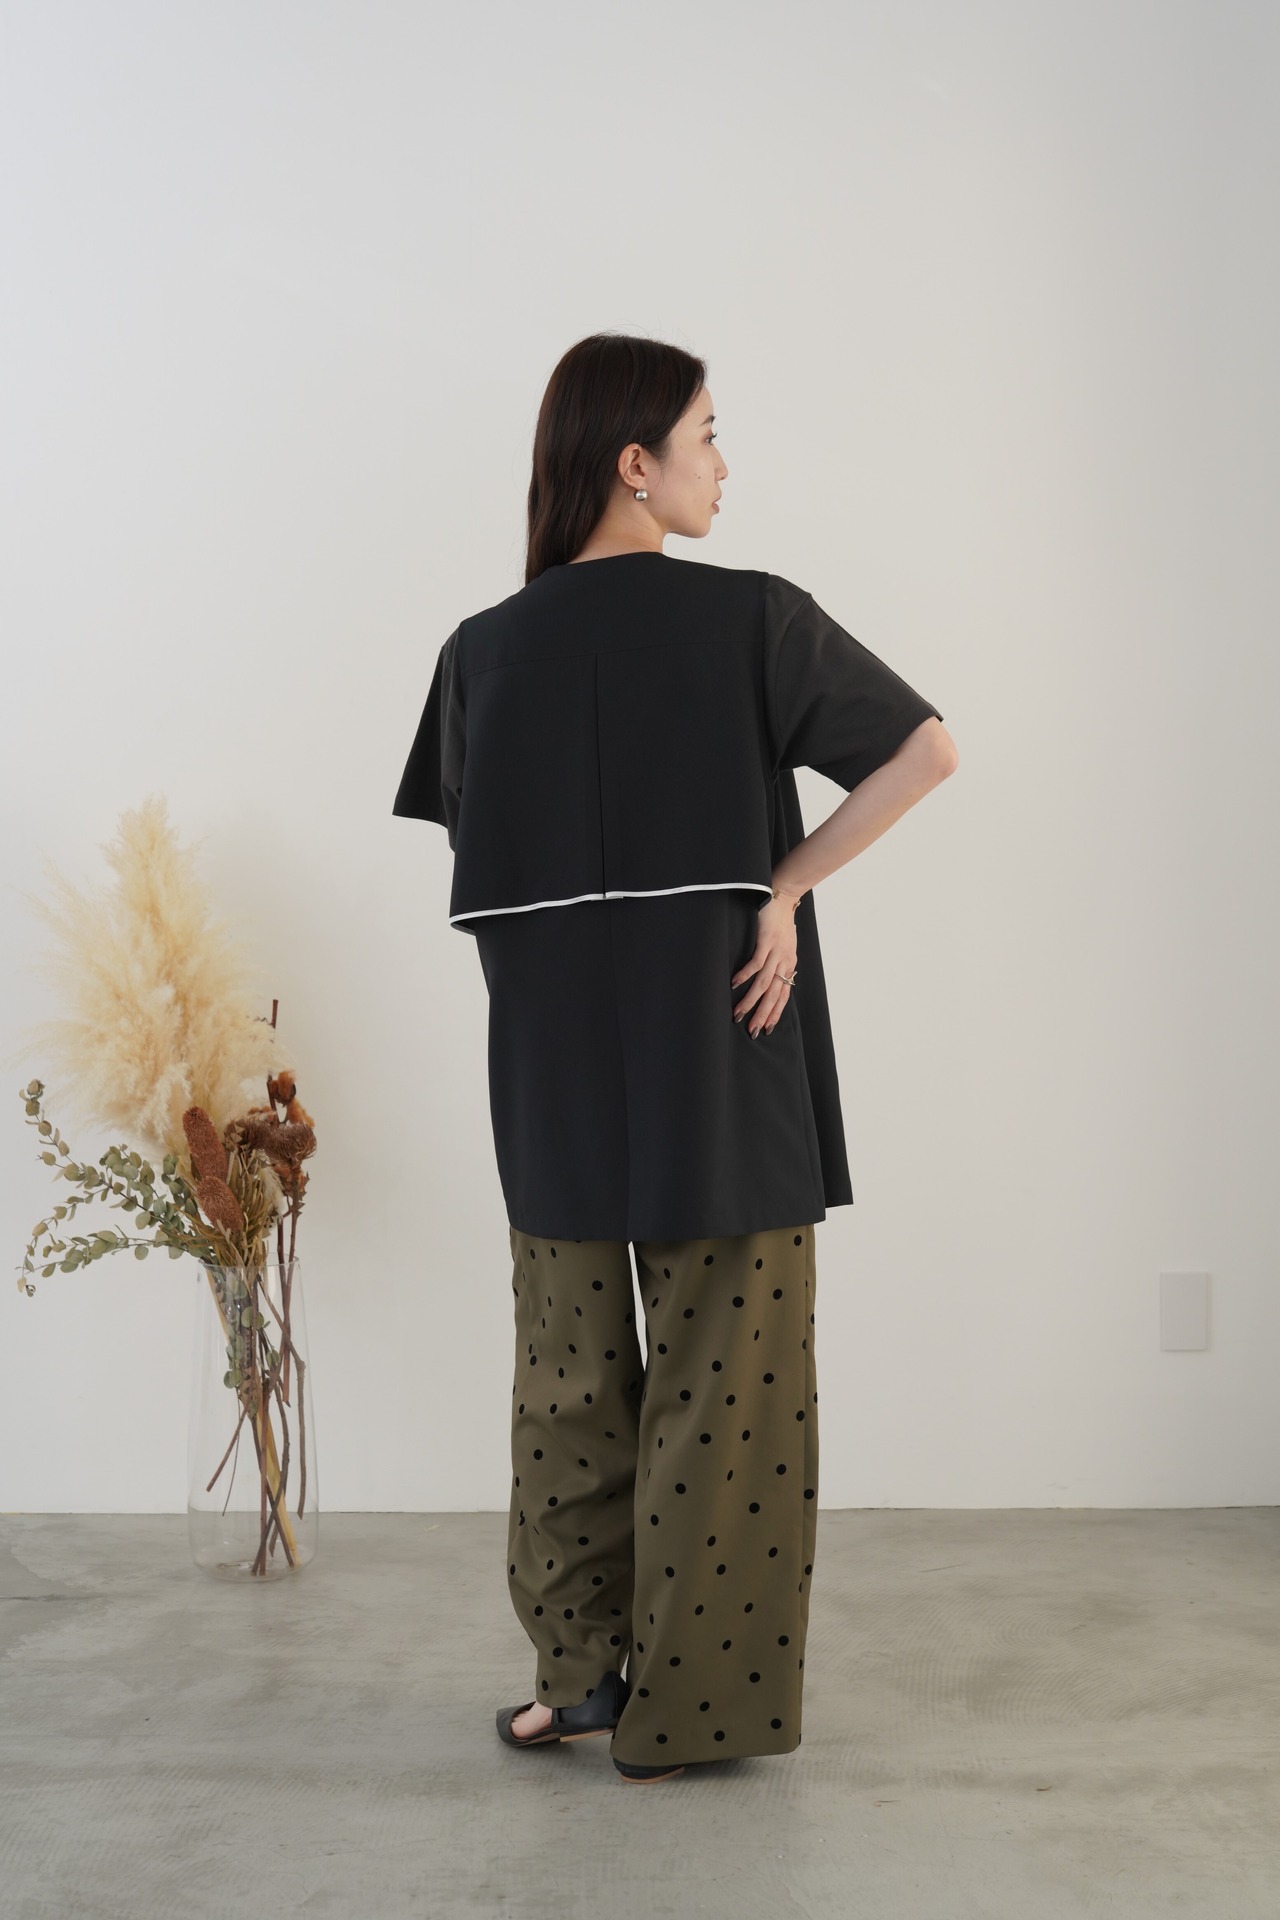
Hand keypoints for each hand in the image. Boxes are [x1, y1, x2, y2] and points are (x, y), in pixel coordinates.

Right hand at [730, 891, 801, 1035]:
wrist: (783, 897)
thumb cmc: (780, 922)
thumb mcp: (784, 946)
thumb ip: (778, 963)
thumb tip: (769, 980)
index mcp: (789, 965)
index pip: (783, 995)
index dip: (775, 1013)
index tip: (766, 1029)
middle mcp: (785, 962)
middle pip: (774, 994)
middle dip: (762, 1014)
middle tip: (751, 1030)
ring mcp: (776, 952)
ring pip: (764, 982)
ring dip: (751, 1000)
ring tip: (738, 1013)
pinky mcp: (766, 941)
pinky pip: (756, 962)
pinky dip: (745, 975)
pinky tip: (735, 984)